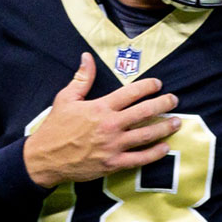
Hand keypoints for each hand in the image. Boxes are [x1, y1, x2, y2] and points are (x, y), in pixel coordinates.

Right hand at [24, 53, 179, 187]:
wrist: (44, 159)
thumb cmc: (55, 128)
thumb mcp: (66, 98)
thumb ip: (82, 78)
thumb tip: (87, 57)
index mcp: (100, 107)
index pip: (131, 93)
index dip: (148, 86)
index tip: (158, 84)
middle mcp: (110, 125)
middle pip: (144, 112)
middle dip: (163, 104)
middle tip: (174, 100)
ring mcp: (113, 146)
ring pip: (146, 135)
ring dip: (164, 127)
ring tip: (177, 122)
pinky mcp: (113, 164)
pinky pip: (139, 159)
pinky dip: (154, 153)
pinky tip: (165, 147)